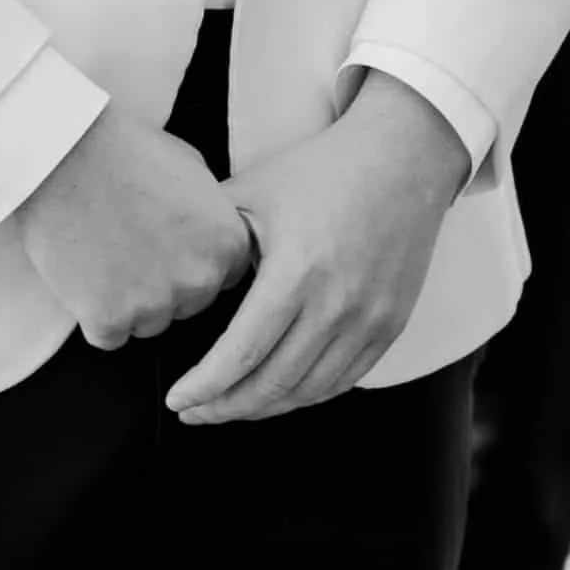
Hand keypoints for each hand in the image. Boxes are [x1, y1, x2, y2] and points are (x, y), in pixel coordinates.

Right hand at [17, 102, 252, 351]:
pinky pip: (109, 335)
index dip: (192, 259)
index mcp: (228, 243)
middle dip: (164, 283)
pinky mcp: (109, 320)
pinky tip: (83, 272)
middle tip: (129, 244)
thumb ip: (212, 211)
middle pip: (189, 303)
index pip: (225, 275)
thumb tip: (212, 231)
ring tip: (102, 252)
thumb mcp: (192, 167)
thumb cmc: (125, 150)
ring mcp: (155, 304)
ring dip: (129, 300)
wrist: (63, 154)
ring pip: (148, 322)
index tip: (165, 241)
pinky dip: (94, 313)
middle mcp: (200, 279)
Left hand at [166, 72, 468, 424]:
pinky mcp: (391, 325)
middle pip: (272, 384)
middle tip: (194, 411)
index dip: (205, 387)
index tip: (178, 400)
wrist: (402, 157)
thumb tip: (167, 270)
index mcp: (295, 271)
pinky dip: (305, 395)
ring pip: (308, 392)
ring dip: (263, 408)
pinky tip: (276, 393)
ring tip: (229, 406)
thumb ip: (210, 238)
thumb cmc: (320, 170)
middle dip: (225, 407)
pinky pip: (343, 381)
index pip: (241, 354)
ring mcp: (369, 320)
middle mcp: (336, 304)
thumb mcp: (253, 191)